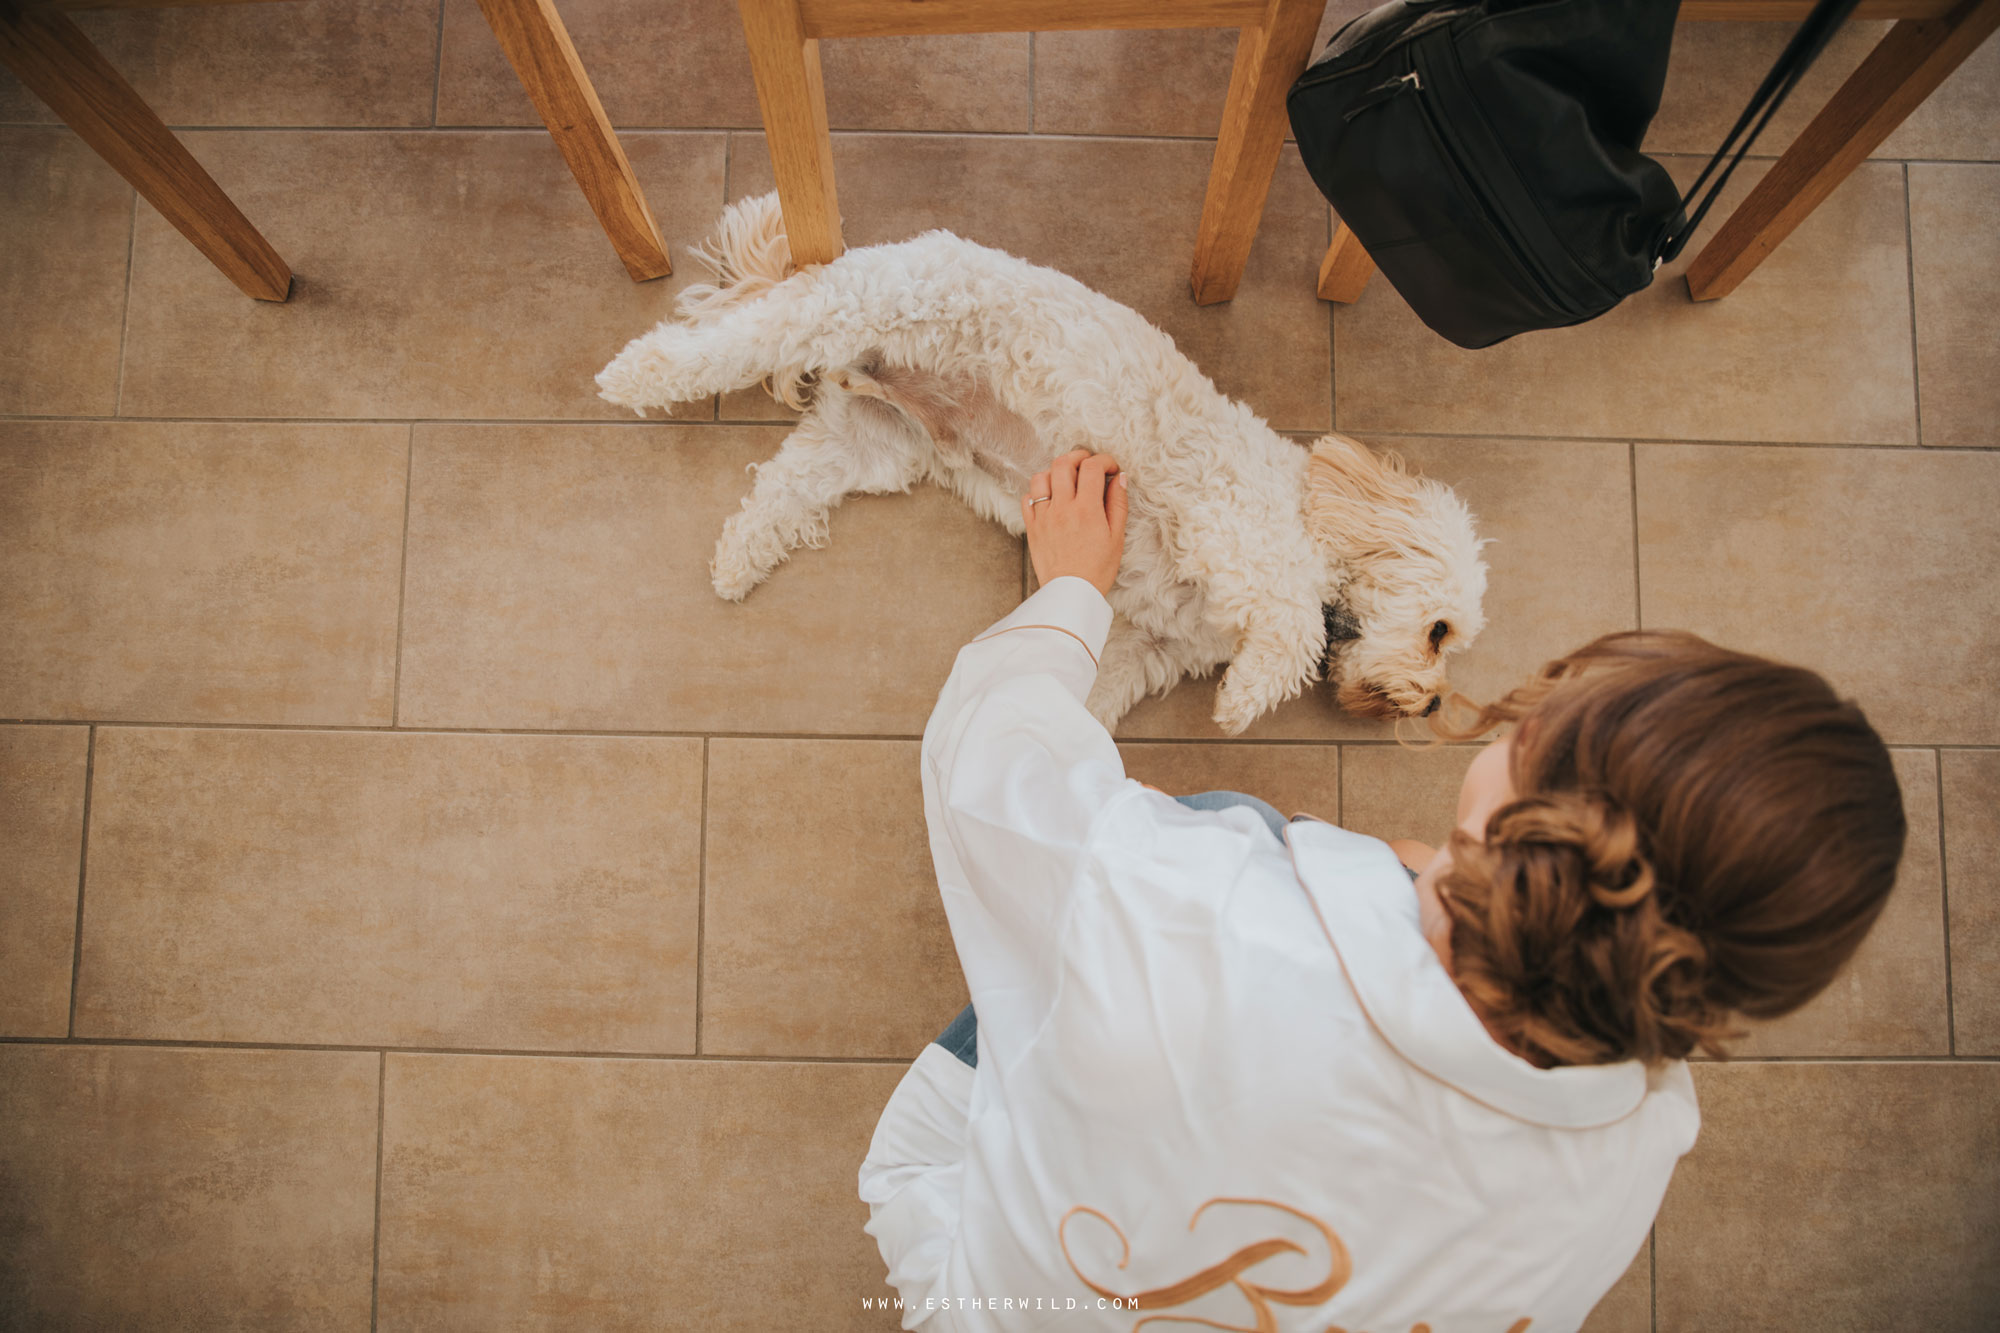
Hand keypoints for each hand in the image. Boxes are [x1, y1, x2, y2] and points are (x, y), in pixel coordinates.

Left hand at [1022, 450, 1128, 595]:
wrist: (1071, 593)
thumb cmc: (1097, 568)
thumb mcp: (1116, 536)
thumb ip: (1118, 503)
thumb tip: (1119, 477)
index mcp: (1086, 509)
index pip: (1091, 467)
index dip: (1103, 460)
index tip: (1110, 468)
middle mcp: (1062, 508)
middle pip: (1063, 464)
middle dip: (1078, 457)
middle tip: (1088, 463)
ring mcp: (1043, 516)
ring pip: (1041, 476)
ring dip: (1055, 472)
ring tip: (1068, 479)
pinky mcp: (1032, 527)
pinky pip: (1028, 498)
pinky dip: (1038, 492)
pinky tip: (1051, 499)